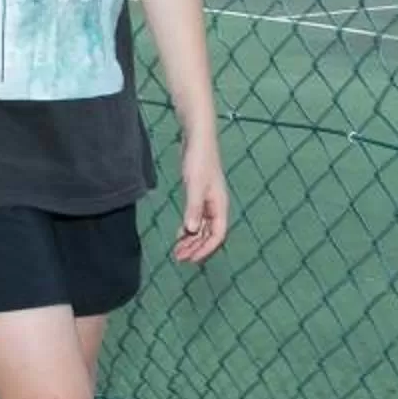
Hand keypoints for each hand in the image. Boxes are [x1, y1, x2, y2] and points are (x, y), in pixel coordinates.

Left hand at [173, 138, 228, 263]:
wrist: (198, 138)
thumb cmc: (199, 159)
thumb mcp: (194, 185)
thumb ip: (193, 208)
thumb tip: (192, 231)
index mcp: (220, 206)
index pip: (217, 236)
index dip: (205, 250)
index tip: (190, 260)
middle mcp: (217, 206)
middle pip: (210, 235)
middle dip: (196, 248)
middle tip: (179, 259)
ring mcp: (209, 202)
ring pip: (203, 229)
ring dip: (191, 241)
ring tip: (177, 252)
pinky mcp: (200, 196)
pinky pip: (197, 220)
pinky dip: (189, 229)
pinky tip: (179, 235)